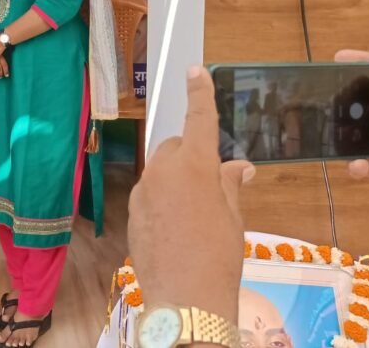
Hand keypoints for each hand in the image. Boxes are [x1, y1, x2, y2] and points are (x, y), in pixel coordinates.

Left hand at [127, 66, 254, 322]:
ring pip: (162, 173)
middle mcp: (163, 171)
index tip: (194, 70)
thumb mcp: (233, 217)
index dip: (199, 93)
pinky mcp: (132, 212)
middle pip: (177, 148)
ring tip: (197, 215)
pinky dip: (164, 202)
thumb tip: (236, 166)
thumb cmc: (219, 256)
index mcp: (194, 165)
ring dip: (177, 182)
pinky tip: (179, 230)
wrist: (186, 299)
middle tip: (213, 185)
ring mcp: (143, 191)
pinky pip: (151, 196)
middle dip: (192, 157)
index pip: (198, 119)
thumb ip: (229, 184)